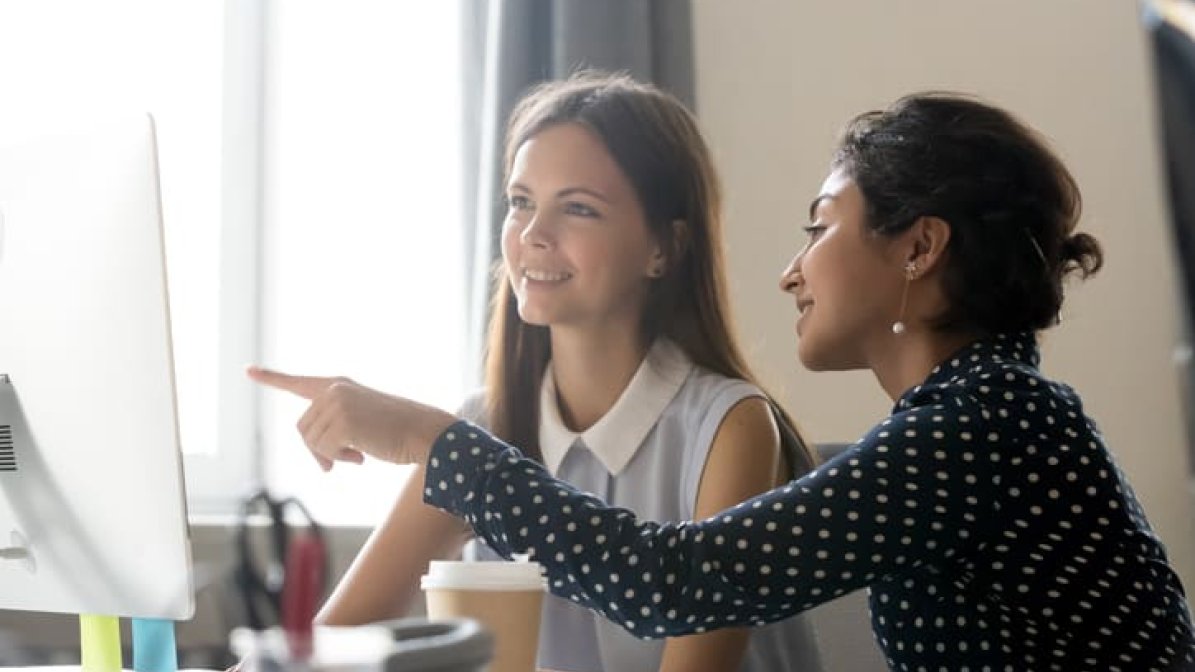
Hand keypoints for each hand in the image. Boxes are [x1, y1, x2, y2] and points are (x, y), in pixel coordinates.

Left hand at [246, 366, 456, 470]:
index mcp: (338, 386)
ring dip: (331, 456)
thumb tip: (321, 460)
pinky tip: (362, 456)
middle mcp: (334, 390)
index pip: (298, 383)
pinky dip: (340, 460)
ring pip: (311, 442)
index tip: (248, 370)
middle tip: (342, 461)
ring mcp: (337, 404)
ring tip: (359, 454)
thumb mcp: (360, 424)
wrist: (422, 431)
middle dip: (318, 450)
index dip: (272, 378)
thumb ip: (334, 431)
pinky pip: (325, 451)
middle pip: (303, 429)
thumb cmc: (396, 431)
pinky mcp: (342, 421)